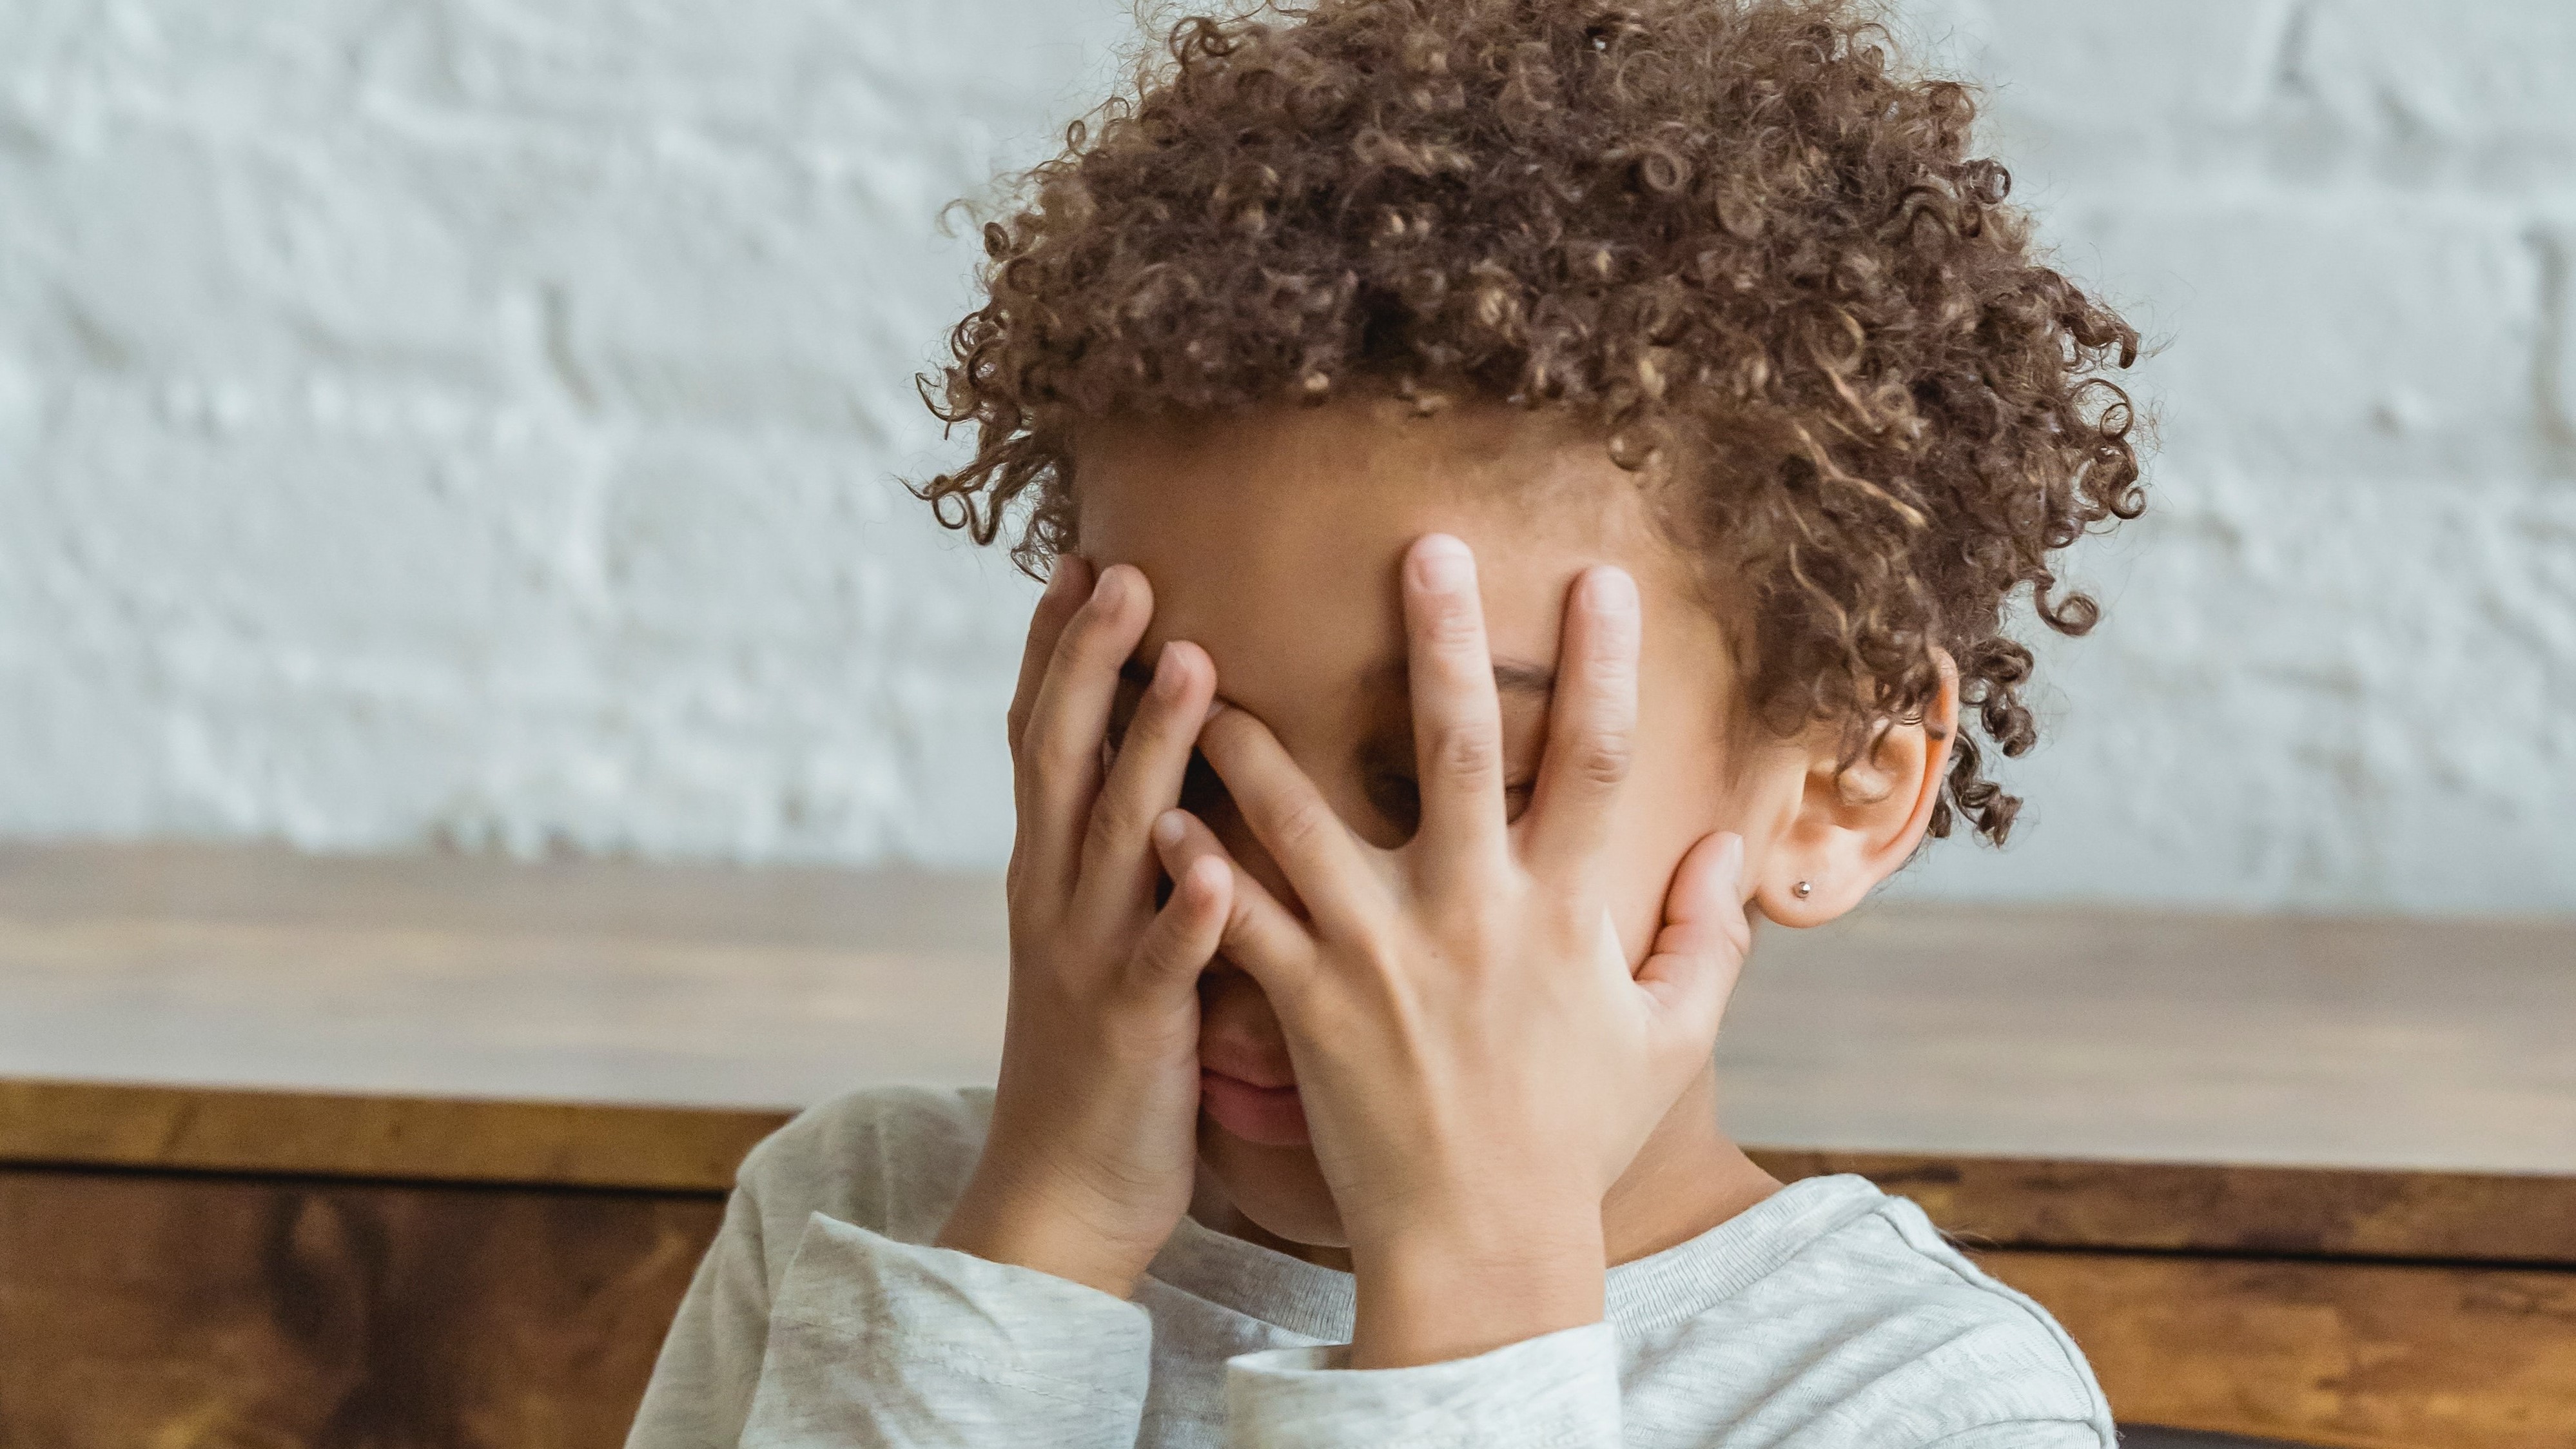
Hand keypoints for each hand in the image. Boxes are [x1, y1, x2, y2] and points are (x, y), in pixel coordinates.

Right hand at [936, 558, 1230, 1296]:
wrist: (1056, 1199)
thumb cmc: (1102, 1057)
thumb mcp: (1099, 932)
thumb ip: (1126, 848)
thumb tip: (1164, 762)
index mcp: (1049, 870)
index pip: (1043, 735)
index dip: (1058, 646)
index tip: (1086, 555)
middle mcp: (1055, 897)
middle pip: (1063, 756)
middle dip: (1092, 659)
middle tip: (1130, 570)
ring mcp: (1088, 960)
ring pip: (1116, 836)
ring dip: (1149, 748)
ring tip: (1191, 665)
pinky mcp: (1132, 1029)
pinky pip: (1162, 961)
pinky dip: (1185, 910)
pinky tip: (1215, 866)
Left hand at [1151, 535, 1749, 1365]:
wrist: (1481, 1245)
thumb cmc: (1572, 1139)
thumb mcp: (1667, 1041)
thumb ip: (1706, 939)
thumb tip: (1730, 848)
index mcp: (1565, 910)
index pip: (1600, 761)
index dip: (1606, 665)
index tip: (1599, 577)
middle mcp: (1473, 912)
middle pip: (1461, 749)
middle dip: (1443, 640)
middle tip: (1422, 547)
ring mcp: (1383, 955)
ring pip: (1309, 818)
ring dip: (1258, 736)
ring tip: (1206, 662)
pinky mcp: (1310, 1003)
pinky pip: (1242, 919)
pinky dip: (1198, 865)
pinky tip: (1157, 809)